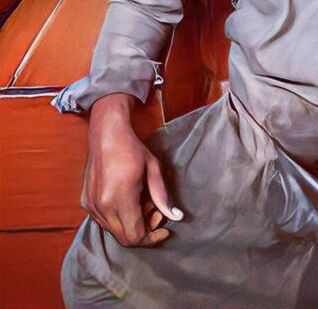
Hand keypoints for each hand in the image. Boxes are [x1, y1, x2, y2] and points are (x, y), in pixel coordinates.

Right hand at [82, 94, 182, 247]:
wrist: (106, 134)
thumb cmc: (132, 149)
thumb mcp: (153, 169)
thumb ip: (162, 197)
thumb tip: (176, 217)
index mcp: (120, 199)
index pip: (136, 236)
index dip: (152, 238)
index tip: (165, 229)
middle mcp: (103, 207)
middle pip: (124, 238)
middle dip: (144, 231)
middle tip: (156, 213)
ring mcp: (92, 206)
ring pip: (114, 231)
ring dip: (131, 225)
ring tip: (143, 202)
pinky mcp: (86, 202)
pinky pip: (104, 222)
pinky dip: (119, 218)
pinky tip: (128, 200)